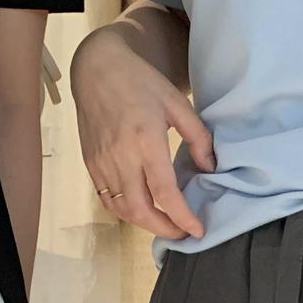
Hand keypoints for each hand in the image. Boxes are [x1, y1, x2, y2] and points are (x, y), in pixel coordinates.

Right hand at [72, 24, 214, 239]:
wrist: (95, 68)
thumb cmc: (140, 82)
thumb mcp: (176, 103)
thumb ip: (198, 137)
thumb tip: (210, 169)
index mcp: (146, 141)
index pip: (165, 193)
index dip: (183, 218)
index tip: (198, 231)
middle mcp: (121, 158)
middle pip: (142, 211)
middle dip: (165, 229)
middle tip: (182, 234)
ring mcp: (102, 164)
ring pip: (124, 210)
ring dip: (146, 224)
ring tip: (165, 223)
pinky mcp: (91, 165)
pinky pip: (109, 200)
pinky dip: (128, 211)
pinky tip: (143, 208)